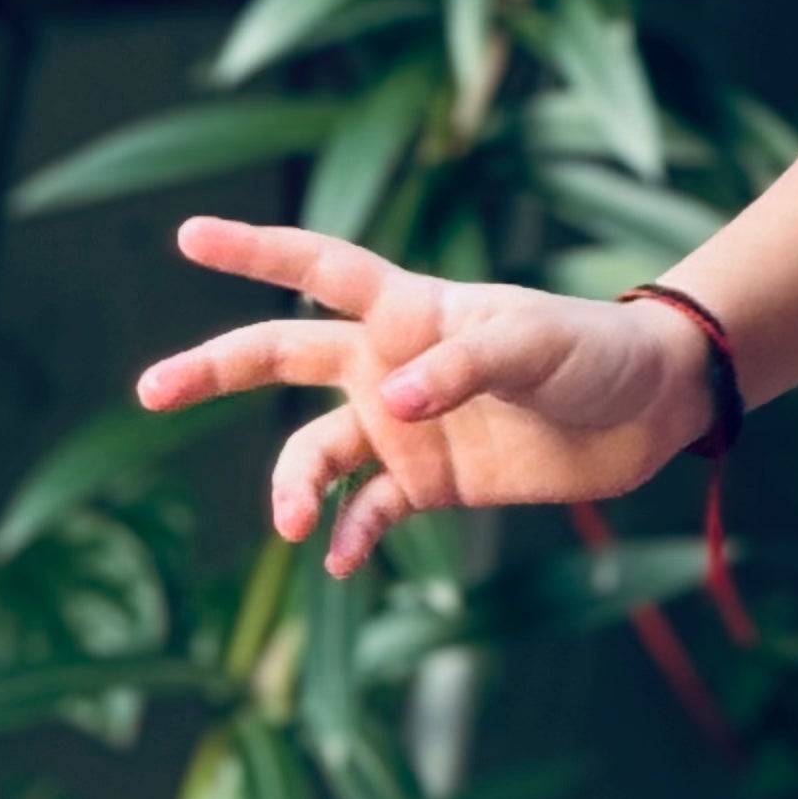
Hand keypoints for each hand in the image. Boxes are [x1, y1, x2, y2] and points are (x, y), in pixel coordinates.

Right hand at [136, 220, 717, 576]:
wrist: (647, 412)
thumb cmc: (594, 351)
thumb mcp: (535, 344)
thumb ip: (461, 367)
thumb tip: (387, 404)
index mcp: (411, 309)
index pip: (319, 269)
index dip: (255, 250)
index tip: (188, 235)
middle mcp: (392, 363)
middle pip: (283, 357)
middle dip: (215, 369)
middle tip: (150, 390)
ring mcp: (406, 425)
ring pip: (315, 450)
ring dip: (293, 487)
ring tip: (289, 524)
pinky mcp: (431, 481)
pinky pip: (366, 512)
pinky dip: (346, 537)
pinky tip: (339, 562)